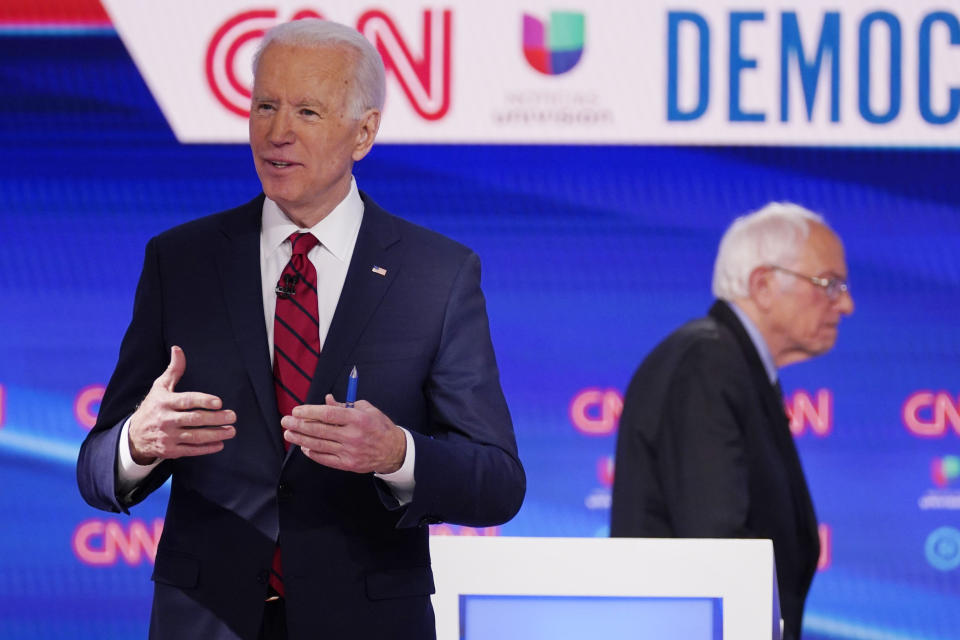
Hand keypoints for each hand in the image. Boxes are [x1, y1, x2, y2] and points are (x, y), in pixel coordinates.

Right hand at [128, 346, 236, 464]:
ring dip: (215, 434)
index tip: (219, 402)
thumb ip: (173, 370)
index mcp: (165, 402)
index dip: (203, 401)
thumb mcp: (160, 387)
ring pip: (195, 436)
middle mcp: (166, 419)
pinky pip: (191, 450)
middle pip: (194, 419)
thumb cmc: (153, 406)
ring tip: (231, 430)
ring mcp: (168, 437)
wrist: (134, 436)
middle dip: (215, 419)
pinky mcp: (170, 451)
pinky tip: (220, 444)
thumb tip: (178, 349)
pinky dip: (206, 448)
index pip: (187, 401)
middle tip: (233, 416)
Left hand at [281, 394, 405, 473]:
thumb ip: (345, 405)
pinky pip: (325, 458)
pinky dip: (312, 453)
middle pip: (319, 430)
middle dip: (299, 425)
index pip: (328, 414)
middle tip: (286, 421)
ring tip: (289, 434)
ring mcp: (349, 451)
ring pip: (319, 444)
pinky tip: (303, 446)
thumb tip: (326, 400)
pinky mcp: (347, 464)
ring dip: (301, 439)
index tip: (297, 411)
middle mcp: (352, 435)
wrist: (393, 451)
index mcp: (357, 419)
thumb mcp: (366, 409)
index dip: (309, 412)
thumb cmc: (379, 426)